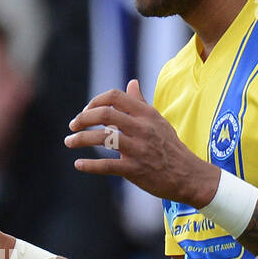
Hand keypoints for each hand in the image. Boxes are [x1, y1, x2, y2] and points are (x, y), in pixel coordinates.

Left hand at [65, 78, 218, 205]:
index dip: (95, 102)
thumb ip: (140, 103)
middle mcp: (142, 129)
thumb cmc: (170, 147)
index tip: (86, 112)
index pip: (114, 97)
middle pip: (105, 114)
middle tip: (72, 126)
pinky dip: (89, 165)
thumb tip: (131, 82)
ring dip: (80, 139)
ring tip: (69, 142)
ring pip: (102, 138)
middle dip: (83, 119)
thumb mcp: (158, 121)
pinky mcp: (134, 170)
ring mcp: (138, 149)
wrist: (189, 175)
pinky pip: (106, 165)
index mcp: (146, 114)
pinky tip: (78, 164)